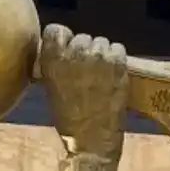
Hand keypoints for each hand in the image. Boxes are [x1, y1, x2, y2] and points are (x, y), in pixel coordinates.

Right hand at [38, 23, 128, 160]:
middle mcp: (74, 51)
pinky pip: (118, 49)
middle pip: (82, 37)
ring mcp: (98, 56)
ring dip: (102, 56)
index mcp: (52, 58)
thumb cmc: (68, 119)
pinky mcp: (118, 63)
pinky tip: (113, 76)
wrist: (92, 141)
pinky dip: (117, 60)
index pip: (56, 29)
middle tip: (87, 73)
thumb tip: (62, 51)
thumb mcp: (51, 88)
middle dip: (85, 52)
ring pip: (101, 43)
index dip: (64, 40)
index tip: (67, 53)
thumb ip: (55, 64)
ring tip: (101, 77)